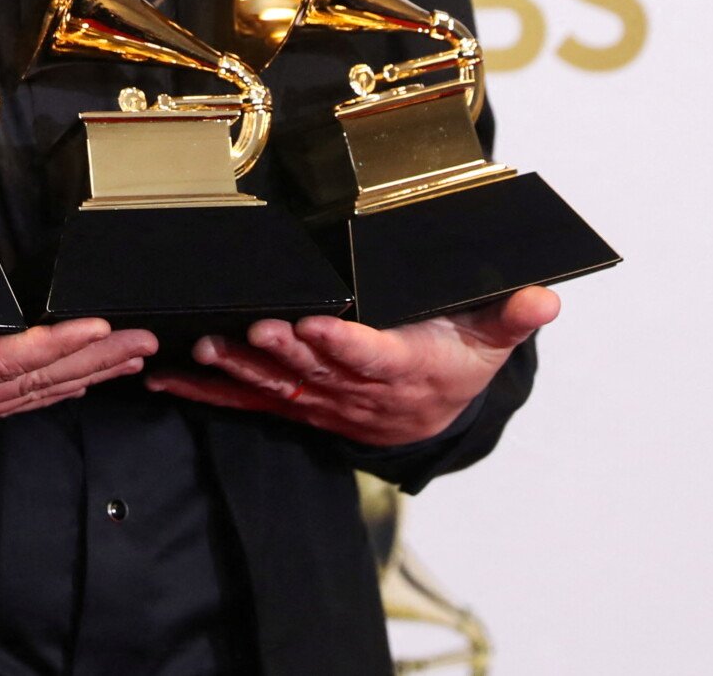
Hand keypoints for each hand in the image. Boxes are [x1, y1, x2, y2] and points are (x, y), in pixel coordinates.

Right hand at [0, 306, 157, 481]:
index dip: (51, 345)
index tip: (99, 329)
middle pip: (28, 380)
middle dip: (90, 359)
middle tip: (145, 343)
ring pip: (22, 393)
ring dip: (79, 374)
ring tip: (126, 358)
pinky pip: (1, 402)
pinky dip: (42, 388)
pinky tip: (65, 382)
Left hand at [144, 286, 558, 447]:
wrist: (436, 414)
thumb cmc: (459, 358)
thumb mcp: (492, 336)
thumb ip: (513, 315)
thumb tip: (545, 298)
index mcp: (405, 370)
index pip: (372, 357)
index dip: (344, 345)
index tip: (317, 327)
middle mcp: (358, 393)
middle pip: (316, 373)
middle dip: (282, 352)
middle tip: (254, 329)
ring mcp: (322, 403)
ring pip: (277, 388)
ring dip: (240, 370)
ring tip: (206, 349)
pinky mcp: (295, 405)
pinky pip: (247, 401)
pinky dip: (207, 392)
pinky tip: (167, 380)